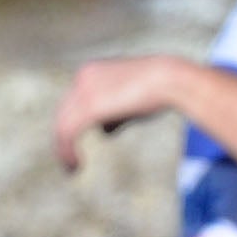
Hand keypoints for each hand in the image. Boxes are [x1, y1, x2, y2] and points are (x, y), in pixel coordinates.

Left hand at [52, 54, 187, 167]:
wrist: (172, 79)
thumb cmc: (163, 88)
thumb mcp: (134, 100)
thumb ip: (116, 114)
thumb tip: (104, 131)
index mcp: (93, 70)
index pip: (75, 100)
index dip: (77, 123)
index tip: (78, 142)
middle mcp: (84, 76)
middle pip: (65, 111)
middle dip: (66, 136)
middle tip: (69, 158)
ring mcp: (84, 90)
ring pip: (63, 123)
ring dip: (64, 148)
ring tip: (71, 167)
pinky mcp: (89, 106)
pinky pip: (68, 132)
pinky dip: (67, 150)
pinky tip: (74, 166)